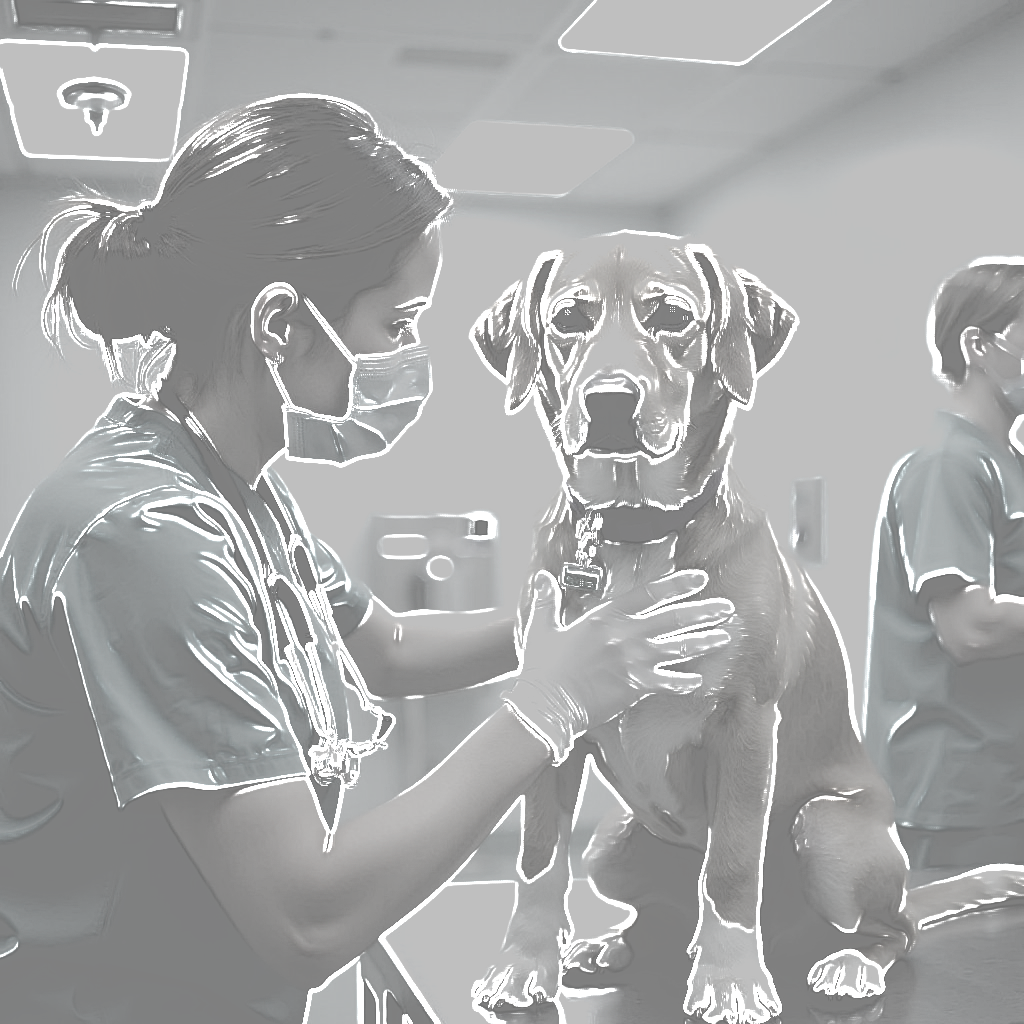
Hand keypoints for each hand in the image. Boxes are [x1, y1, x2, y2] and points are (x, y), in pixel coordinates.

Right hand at [502, 567, 733, 762]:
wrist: (545, 705)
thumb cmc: (543, 668)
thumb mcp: (542, 627)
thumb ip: (547, 600)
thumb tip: (543, 579)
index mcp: (605, 618)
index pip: (649, 594)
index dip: (677, 585)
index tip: (699, 579)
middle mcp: (624, 637)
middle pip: (673, 620)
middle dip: (704, 612)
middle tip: (726, 608)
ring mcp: (632, 663)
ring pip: (678, 649)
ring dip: (704, 642)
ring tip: (724, 636)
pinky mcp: (634, 688)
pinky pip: (669, 683)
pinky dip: (685, 682)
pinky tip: (699, 679)